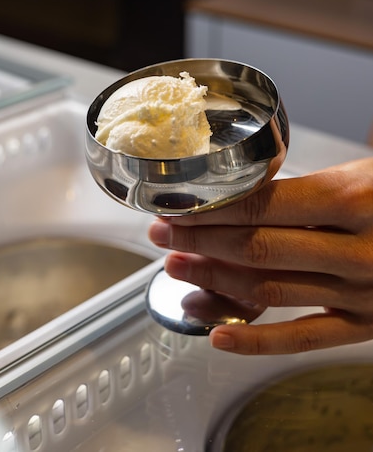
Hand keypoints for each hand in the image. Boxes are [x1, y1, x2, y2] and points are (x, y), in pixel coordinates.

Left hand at [148, 158, 372, 354]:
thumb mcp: (360, 176)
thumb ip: (306, 188)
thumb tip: (240, 193)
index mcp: (354, 198)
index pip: (264, 205)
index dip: (213, 209)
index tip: (178, 208)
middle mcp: (358, 248)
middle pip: (259, 247)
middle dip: (201, 241)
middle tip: (164, 235)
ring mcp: (362, 292)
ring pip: (272, 290)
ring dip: (216, 282)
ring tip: (178, 269)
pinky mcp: (364, 324)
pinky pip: (305, 338)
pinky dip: (258, 341)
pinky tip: (219, 335)